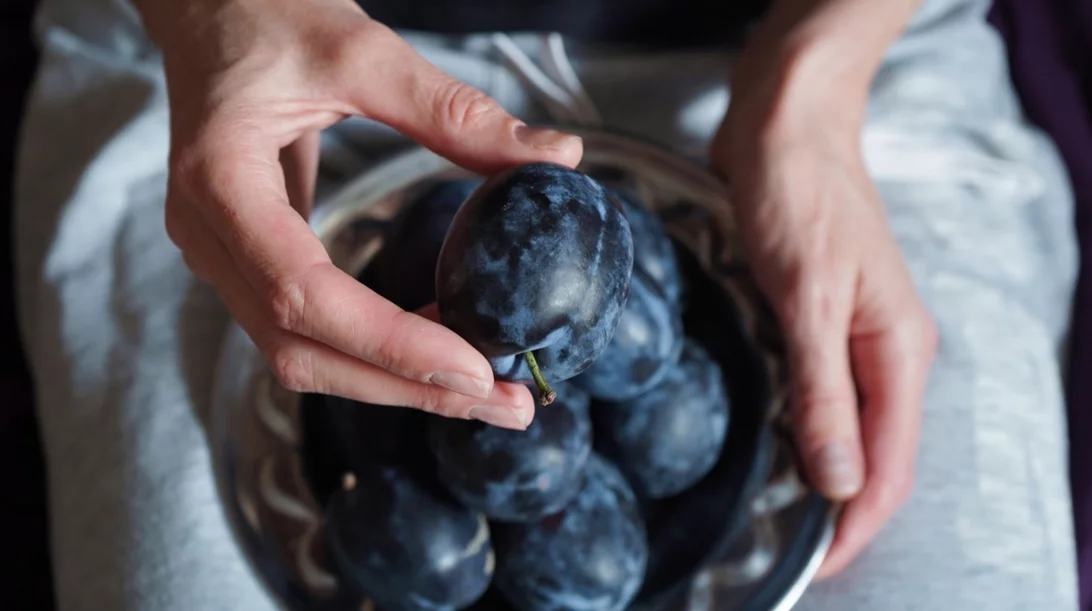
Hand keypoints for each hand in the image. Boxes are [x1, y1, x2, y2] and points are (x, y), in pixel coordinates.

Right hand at [136, 0, 582, 428]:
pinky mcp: (249, 259)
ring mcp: (222, 255)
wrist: (207, 10)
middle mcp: (209, 236)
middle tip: (507, 405)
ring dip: (396, 382)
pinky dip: (375, 350)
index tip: (475, 368)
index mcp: (220, 182)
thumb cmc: (265, 14)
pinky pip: (309, 328)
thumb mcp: (360, 50)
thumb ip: (453, 110)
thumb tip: (555, 155)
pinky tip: (440, 346)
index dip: (389, 342)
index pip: (302, 292)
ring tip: (487, 390)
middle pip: (302, 349)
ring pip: (302, 354)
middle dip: (408, 387)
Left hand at [711, 34, 936, 576]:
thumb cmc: (799, 196)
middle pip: (876, 455)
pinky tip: (774, 447)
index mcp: (898, 350)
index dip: (857, 524)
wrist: (786, 125)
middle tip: (791, 552)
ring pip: (849, 428)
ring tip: (780, 517)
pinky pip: (821, 394)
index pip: (890, 465)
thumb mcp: (806, 297)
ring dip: (823, 475)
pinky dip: (804, 430)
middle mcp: (886, 351)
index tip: (817, 567)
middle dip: (842, 511)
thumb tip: (837, 480)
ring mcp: (853, 335)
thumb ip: (821, 391)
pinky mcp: (819, 318)